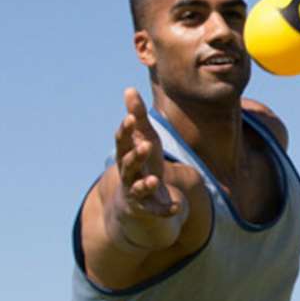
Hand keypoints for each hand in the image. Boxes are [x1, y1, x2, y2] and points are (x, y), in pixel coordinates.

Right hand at [109, 89, 187, 249]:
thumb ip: (137, 117)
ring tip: (155, 179)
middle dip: (136, 156)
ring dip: (146, 184)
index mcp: (126, 156)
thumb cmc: (140, 165)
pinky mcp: (148, 210)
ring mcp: (136, 194)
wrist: (134, 204)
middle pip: (128, 165)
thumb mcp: (141, 140)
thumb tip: (129, 89)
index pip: (122, 142)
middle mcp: (127, 175)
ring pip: (138, 189)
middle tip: (147, 146)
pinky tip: (177, 208)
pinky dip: (166, 210)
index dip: (126, 131)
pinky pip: (157, 211)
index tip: (131, 118)